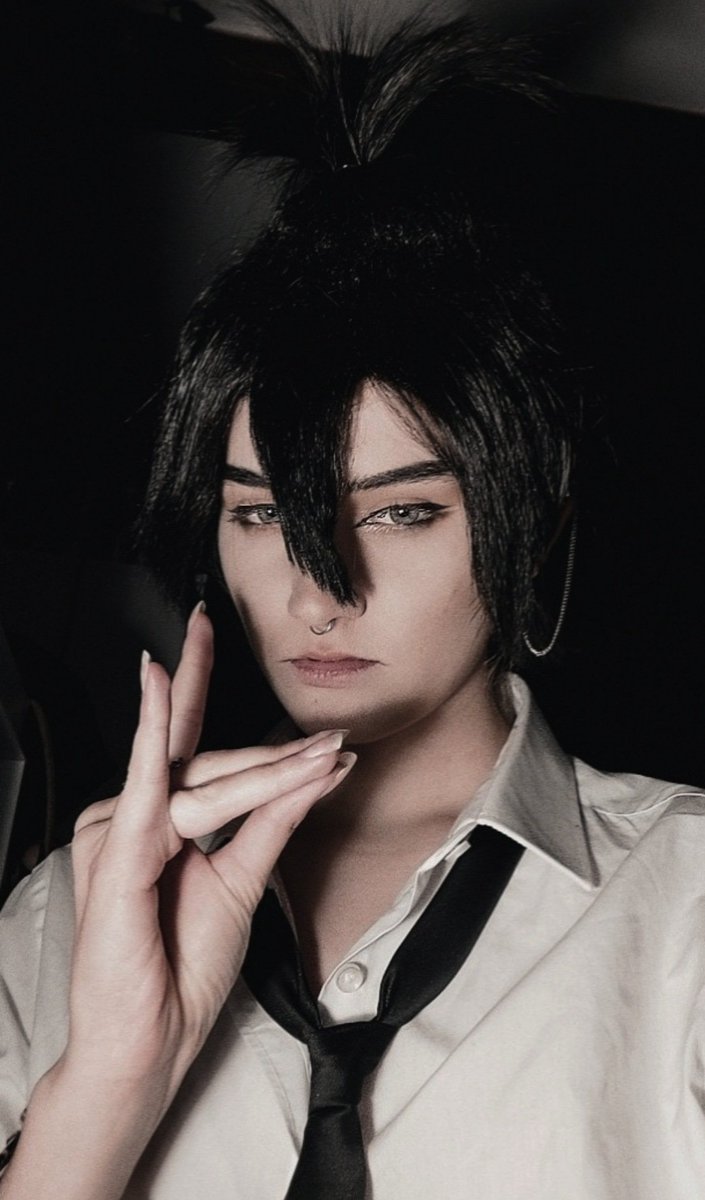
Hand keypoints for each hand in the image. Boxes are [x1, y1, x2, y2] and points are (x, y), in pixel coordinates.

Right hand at [63, 607, 353, 1119]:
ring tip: (326, 758)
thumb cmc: (184, 967)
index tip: (204, 624)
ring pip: (202, 783)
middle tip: (335, 741)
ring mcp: (115, 829)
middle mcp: (130, 813)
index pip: (180, 738)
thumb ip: (269, 821)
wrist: (152, 1040)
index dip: (190, 677)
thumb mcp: (242, 880)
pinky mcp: (114, 852)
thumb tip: (314, 774)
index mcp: (156, 817)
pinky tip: (157, 687)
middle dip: (275, 754)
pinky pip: (146, 789)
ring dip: (268, 772)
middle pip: (207, 763)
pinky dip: (153, 738)